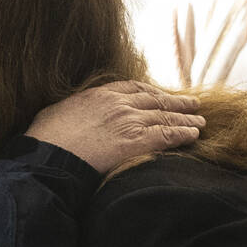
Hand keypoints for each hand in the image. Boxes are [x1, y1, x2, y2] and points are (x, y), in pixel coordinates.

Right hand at [26, 80, 204, 173]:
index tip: (161, 94)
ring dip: (186, 118)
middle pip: (155, 99)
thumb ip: (73, 109)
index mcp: (99, 95)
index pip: (133, 88)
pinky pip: (167, 135)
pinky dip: (183, 133)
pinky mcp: (136, 142)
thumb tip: (73, 115)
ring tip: (200, 121)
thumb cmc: (46, 140)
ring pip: (166, 116)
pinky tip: (194, 134)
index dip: (152, 92)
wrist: (49, 158)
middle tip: (193, 104)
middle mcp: (118, 104)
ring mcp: (129, 121)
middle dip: (176, 102)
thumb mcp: (57, 112)